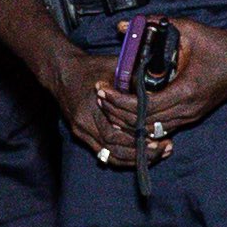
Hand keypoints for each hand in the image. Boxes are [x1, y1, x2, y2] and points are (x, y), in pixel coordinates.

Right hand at [35, 42, 157, 167]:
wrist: (62, 71)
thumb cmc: (91, 66)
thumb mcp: (114, 67)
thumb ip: (135, 78)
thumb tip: (161, 86)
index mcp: (91, 108)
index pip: (115, 134)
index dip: (138, 140)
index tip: (159, 139)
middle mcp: (84, 124)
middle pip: (113, 149)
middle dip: (141, 153)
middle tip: (164, 150)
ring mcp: (81, 131)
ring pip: (109, 156)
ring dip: (133, 160)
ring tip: (155, 155)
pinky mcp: (81, 134)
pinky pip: (102, 153)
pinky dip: (121, 157)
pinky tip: (138, 156)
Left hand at [88, 17, 226, 143]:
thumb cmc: (220, 44)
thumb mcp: (187, 29)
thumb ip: (154, 25)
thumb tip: (124, 26)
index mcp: (186, 90)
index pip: (143, 106)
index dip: (118, 101)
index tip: (102, 89)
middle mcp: (188, 109)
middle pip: (143, 123)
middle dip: (117, 112)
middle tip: (99, 97)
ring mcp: (191, 116)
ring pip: (152, 129)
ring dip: (128, 120)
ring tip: (109, 104)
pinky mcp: (192, 116)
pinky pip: (162, 127)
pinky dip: (143, 123)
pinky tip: (129, 111)